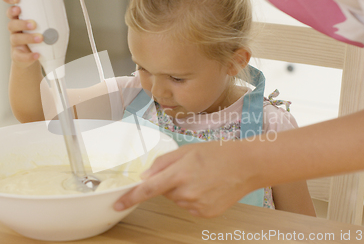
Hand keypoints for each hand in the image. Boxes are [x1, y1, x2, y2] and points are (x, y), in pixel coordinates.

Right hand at [6, 5, 41, 69]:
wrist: (33, 57)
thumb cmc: (39, 39)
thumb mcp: (41, 28)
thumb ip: (45, 22)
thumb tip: (59, 16)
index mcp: (19, 21)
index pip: (12, 13)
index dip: (12, 9)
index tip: (18, 5)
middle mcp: (15, 31)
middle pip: (12, 24)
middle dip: (22, 23)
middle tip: (34, 25)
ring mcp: (15, 43)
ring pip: (15, 39)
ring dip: (28, 38)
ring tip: (40, 39)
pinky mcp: (16, 55)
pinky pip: (19, 56)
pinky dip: (29, 56)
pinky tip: (37, 55)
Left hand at [114, 141, 257, 217]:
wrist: (246, 166)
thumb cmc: (217, 153)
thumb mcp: (186, 150)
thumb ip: (162, 163)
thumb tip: (145, 177)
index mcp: (179, 174)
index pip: (147, 190)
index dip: (130, 198)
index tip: (117, 204)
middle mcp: (186, 193)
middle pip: (165, 192)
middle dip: (170, 182)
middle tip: (189, 170)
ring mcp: (196, 206)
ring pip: (177, 200)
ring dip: (183, 190)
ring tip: (202, 177)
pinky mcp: (205, 213)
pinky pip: (189, 207)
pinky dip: (194, 198)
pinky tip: (207, 187)